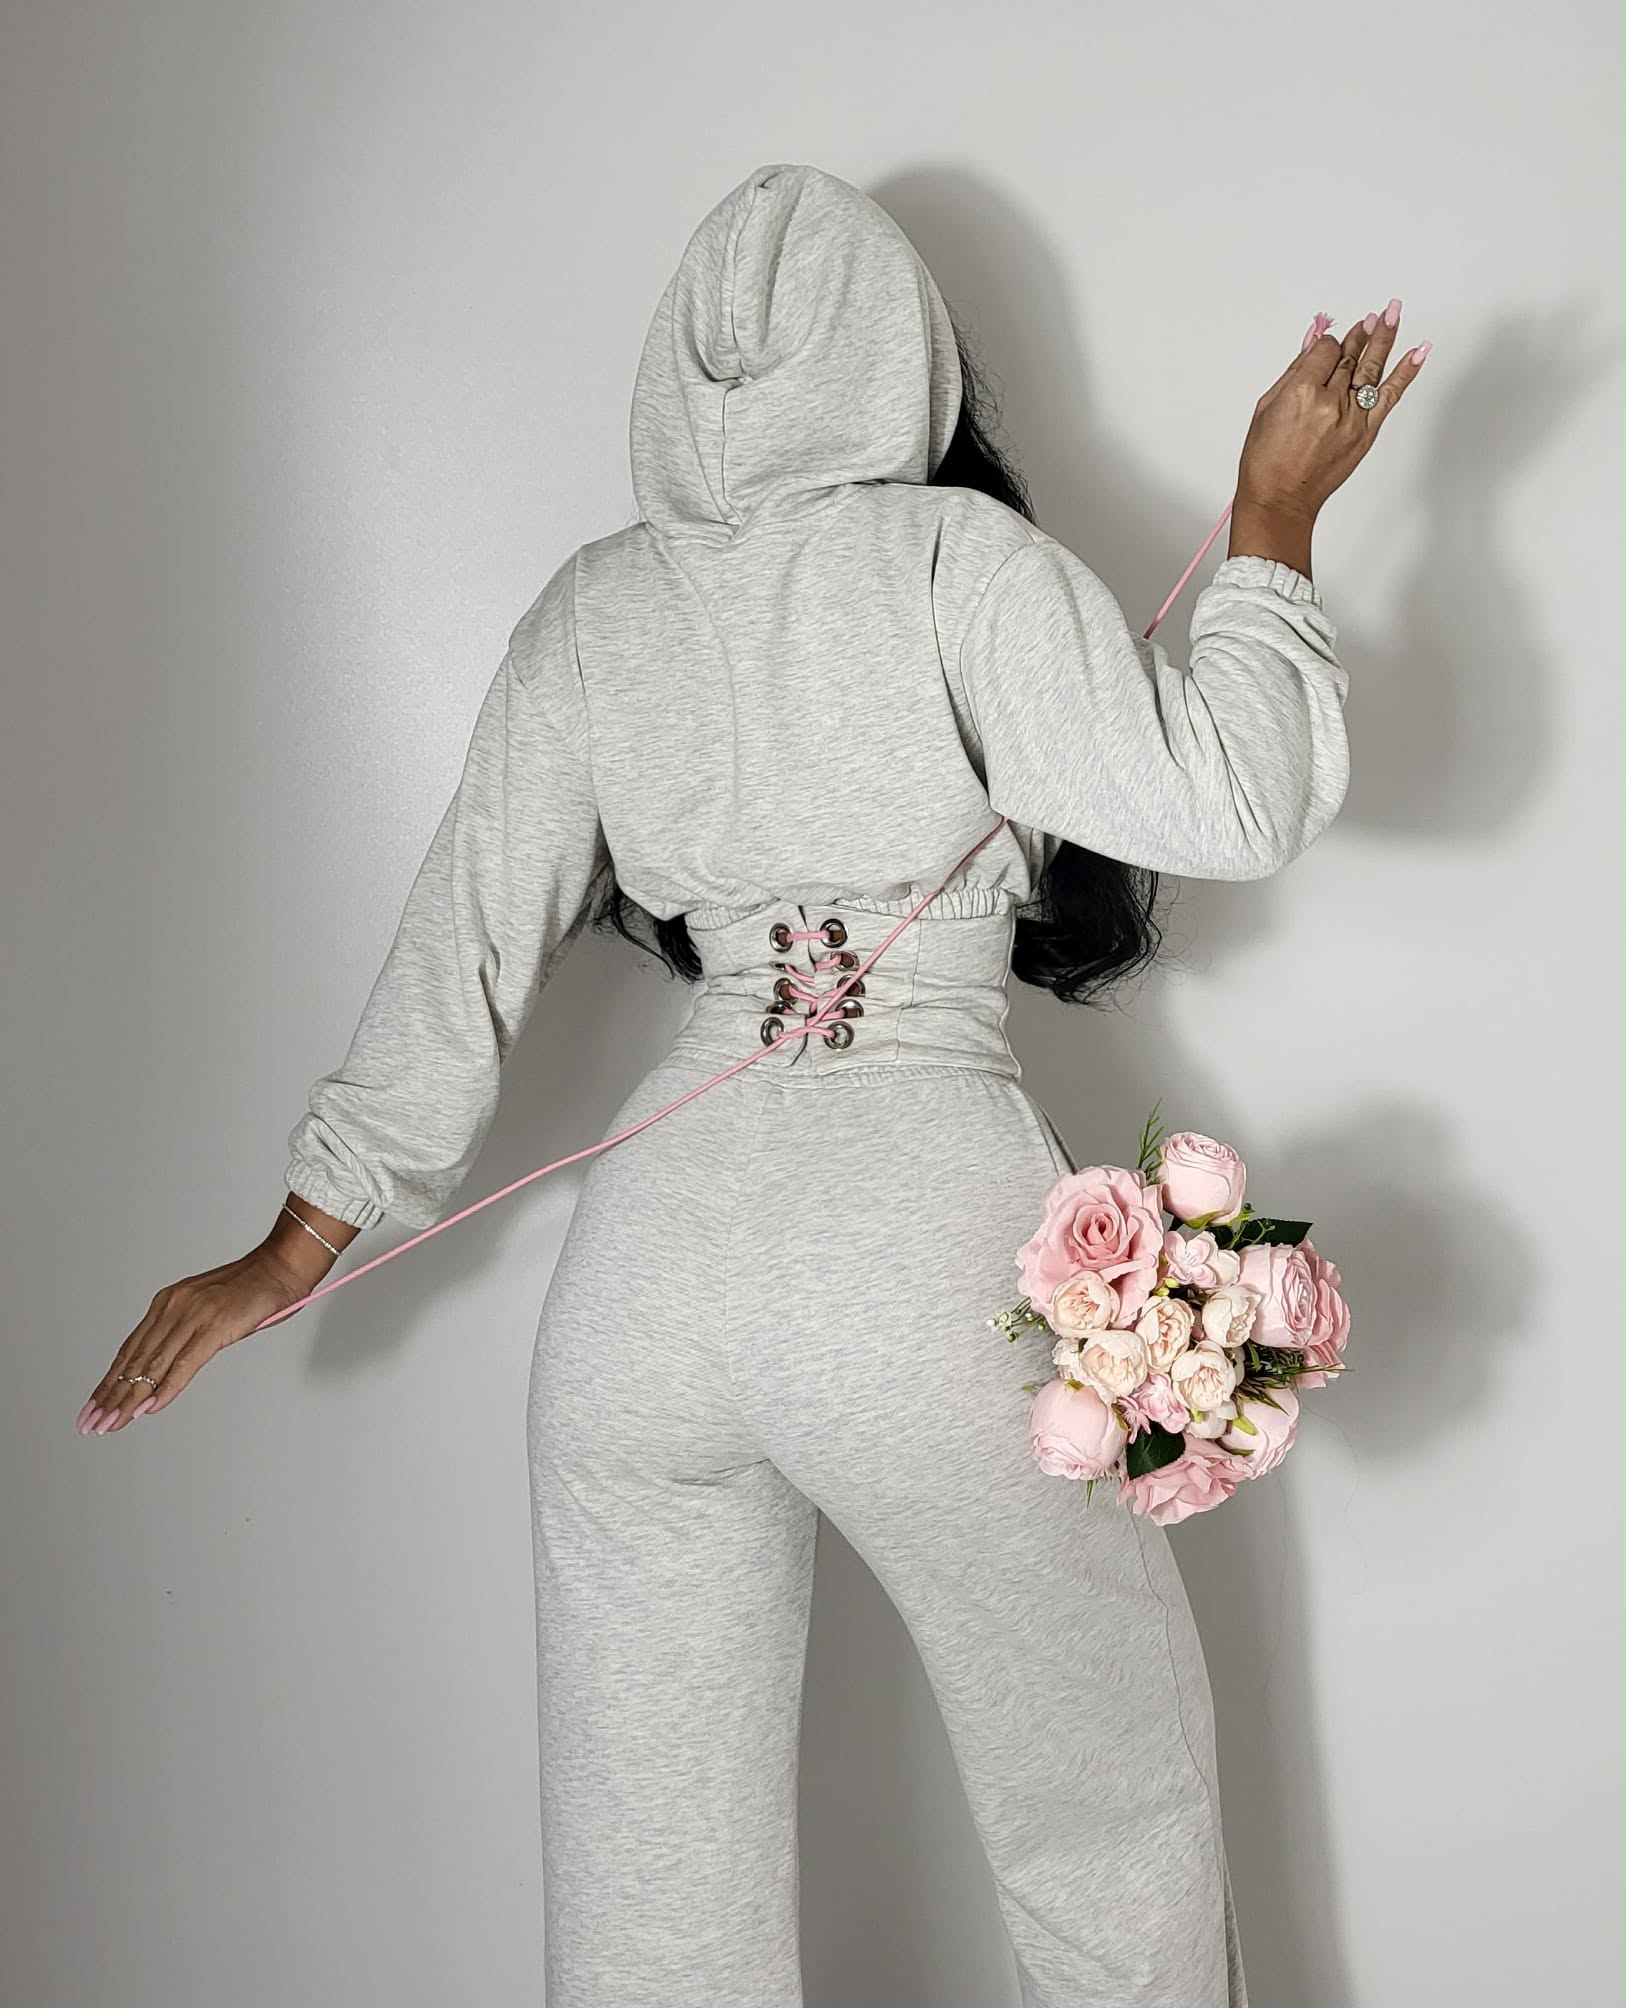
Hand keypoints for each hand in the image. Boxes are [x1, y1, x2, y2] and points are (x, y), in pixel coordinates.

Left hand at [76, 1248, 306, 1435]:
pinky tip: (150, 1407)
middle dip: (111, 1395)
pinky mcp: (215, 1326)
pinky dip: (166, 1388)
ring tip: (113, 1422)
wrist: (281, 1266)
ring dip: (131, 1398)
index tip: (95, 1403)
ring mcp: (193, 1315)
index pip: (131, 1349)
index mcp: (169, 1302)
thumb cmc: (253, 1290)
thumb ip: (188, 1336)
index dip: (110, 1379)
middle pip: (136, 1360)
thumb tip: (169, 1373)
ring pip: (154, 1365)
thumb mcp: (208, 1311)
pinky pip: (185, 1364)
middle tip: (93, 1421)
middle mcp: (174, 1307)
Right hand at [1236, 300, 1429, 522]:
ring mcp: (1352, 417)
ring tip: (1393, 313)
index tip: (1326, 347)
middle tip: (1374, 316)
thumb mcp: (1268, 408)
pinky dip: (1406, 372)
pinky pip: (1390, 395)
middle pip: (1350, 357)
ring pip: (1372, 368)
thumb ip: (1295, 372)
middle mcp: (1331, 402)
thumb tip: (1312, 344)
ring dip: (1385, 337)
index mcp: (1302, 392)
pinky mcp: (1366, 432)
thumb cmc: (1266, 461)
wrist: (1280, 500)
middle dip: (1360, 335)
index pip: (1325, 351)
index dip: (1326, 345)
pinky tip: (1419, 351)